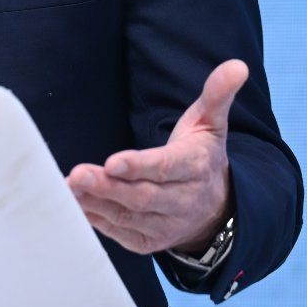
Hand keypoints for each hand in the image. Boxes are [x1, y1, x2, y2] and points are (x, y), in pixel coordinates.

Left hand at [66, 59, 247, 254]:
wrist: (215, 207)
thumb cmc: (201, 155)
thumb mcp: (211, 123)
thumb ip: (217, 94)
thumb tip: (237, 65)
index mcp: (195, 168)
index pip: (166, 167)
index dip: (139, 166)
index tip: (113, 162)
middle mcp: (182, 201)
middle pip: (142, 197)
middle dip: (109, 187)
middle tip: (78, 174)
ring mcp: (166, 225)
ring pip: (128, 217)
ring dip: (96, 203)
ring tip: (69, 187)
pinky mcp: (149, 241)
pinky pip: (120, 233)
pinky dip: (97, 221)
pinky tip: (75, 205)